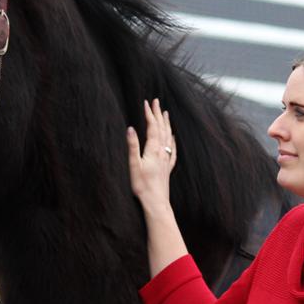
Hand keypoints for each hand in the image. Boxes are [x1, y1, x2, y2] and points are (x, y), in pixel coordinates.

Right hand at [126, 98, 176, 212]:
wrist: (156, 202)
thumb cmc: (142, 185)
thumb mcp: (134, 165)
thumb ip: (132, 146)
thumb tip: (130, 128)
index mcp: (153, 150)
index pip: (152, 127)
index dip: (149, 114)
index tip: (146, 102)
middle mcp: (162, 152)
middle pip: (162, 129)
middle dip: (158, 114)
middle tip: (156, 101)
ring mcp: (166, 159)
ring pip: (168, 137)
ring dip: (166, 124)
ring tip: (165, 113)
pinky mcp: (168, 167)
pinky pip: (172, 149)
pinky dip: (172, 140)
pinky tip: (173, 137)